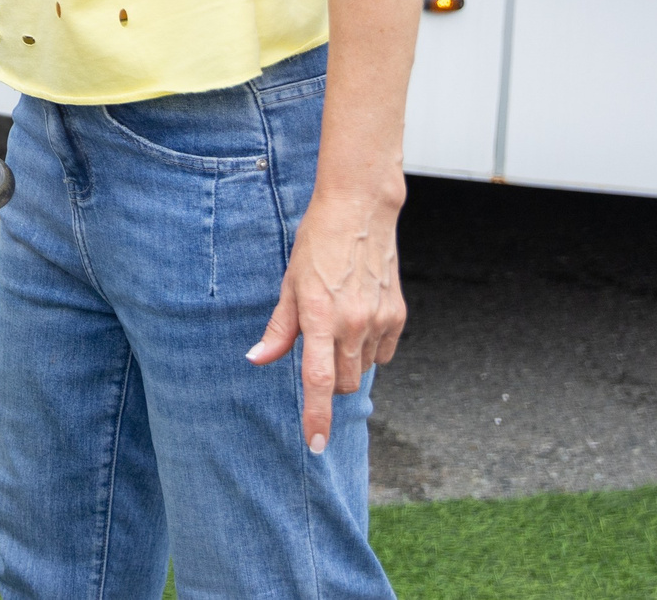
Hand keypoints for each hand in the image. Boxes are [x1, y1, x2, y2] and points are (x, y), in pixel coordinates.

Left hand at [247, 188, 406, 451]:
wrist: (359, 213)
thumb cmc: (316, 245)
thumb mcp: (289, 284)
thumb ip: (278, 329)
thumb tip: (257, 359)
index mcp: (319, 316)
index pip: (317, 380)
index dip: (316, 416)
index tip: (315, 444)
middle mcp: (354, 323)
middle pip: (341, 383)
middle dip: (327, 381)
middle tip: (316, 349)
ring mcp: (380, 321)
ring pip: (363, 370)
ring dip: (348, 362)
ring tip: (337, 324)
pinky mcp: (399, 315)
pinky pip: (383, 354)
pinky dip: (369, 349)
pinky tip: (359, 320)